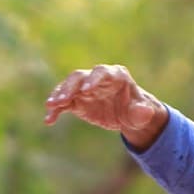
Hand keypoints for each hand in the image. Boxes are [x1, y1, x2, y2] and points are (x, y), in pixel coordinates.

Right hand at [44, 64, 169, 148]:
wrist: (128, 115)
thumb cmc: (137, 109)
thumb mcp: (142, 113)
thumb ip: (142, 112)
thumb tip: (144, 112)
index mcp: (115, 76)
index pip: (102, 72)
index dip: (93, 79)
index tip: (86, 89)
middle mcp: (96, 79)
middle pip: (79, 77)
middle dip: (70, 87)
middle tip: (62, 100)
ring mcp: (84, 89)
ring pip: (67, 87)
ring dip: (58, 95)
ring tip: (50, 107)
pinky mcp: (76, 101)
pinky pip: (62, 103)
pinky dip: (55, 110)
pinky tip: (49, 121)